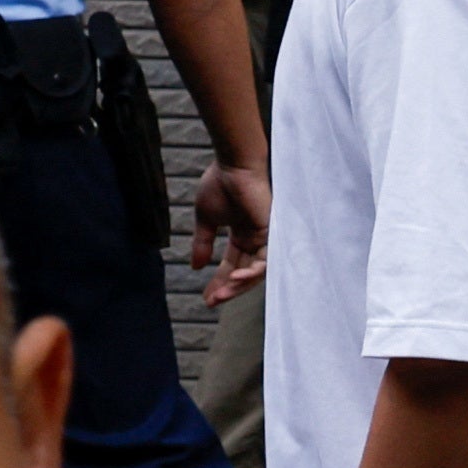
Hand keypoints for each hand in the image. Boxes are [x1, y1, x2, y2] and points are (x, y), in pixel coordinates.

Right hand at [192, 156, 269, 296]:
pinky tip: (235, 280)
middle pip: (244, 272)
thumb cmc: (219, 184)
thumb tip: (196, 267)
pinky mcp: (272, 233)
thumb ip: (203, 243)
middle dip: (228, 289)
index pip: (232, 265)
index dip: (220, 281)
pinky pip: (266, 261)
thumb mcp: (206, 220)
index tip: (207, 297)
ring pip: (256, 271)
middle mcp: (256, 239)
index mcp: (243, 235)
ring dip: (238, 286)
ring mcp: (265, 237)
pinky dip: (252, 273)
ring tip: (220, 296)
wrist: (232, 165)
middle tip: (212, 301)